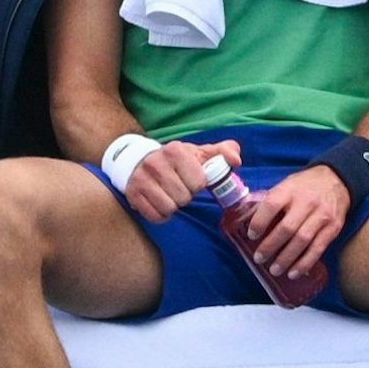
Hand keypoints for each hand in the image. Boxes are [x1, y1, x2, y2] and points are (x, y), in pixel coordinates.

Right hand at [126, 138, 242, 222]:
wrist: (140, 161)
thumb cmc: (178, 160)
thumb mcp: (200, 152)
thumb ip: (223, 152)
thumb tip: (236, 161)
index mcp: (175, 150)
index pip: (198, 182)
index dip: (198, 184)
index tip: (192, 179)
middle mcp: (155, 162)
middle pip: (183, 198)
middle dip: (185, 196)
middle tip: (180, 187)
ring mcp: (141, 179)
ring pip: (169, 208)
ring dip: (173, 206)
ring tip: (170, 195)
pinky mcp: (132, 195)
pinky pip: (155, 217)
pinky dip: (161, 215)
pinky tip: (160, 203)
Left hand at [243, 165, 348, 281]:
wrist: (336, 180)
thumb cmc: (305, 186)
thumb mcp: (287, 185)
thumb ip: (272, 201)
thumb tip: (251, 220)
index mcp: (290, 189)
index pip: (272, 205)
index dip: (260, 221)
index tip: (251, 235)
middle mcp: (307, 202)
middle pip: (287, 228)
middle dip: (271, 246)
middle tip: (259, 258)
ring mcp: (322, 216)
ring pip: (302, 241)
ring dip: (286, 259)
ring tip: (274, 270)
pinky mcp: (333, 228)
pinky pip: (318, 249)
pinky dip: (305, 263)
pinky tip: (294, 273)